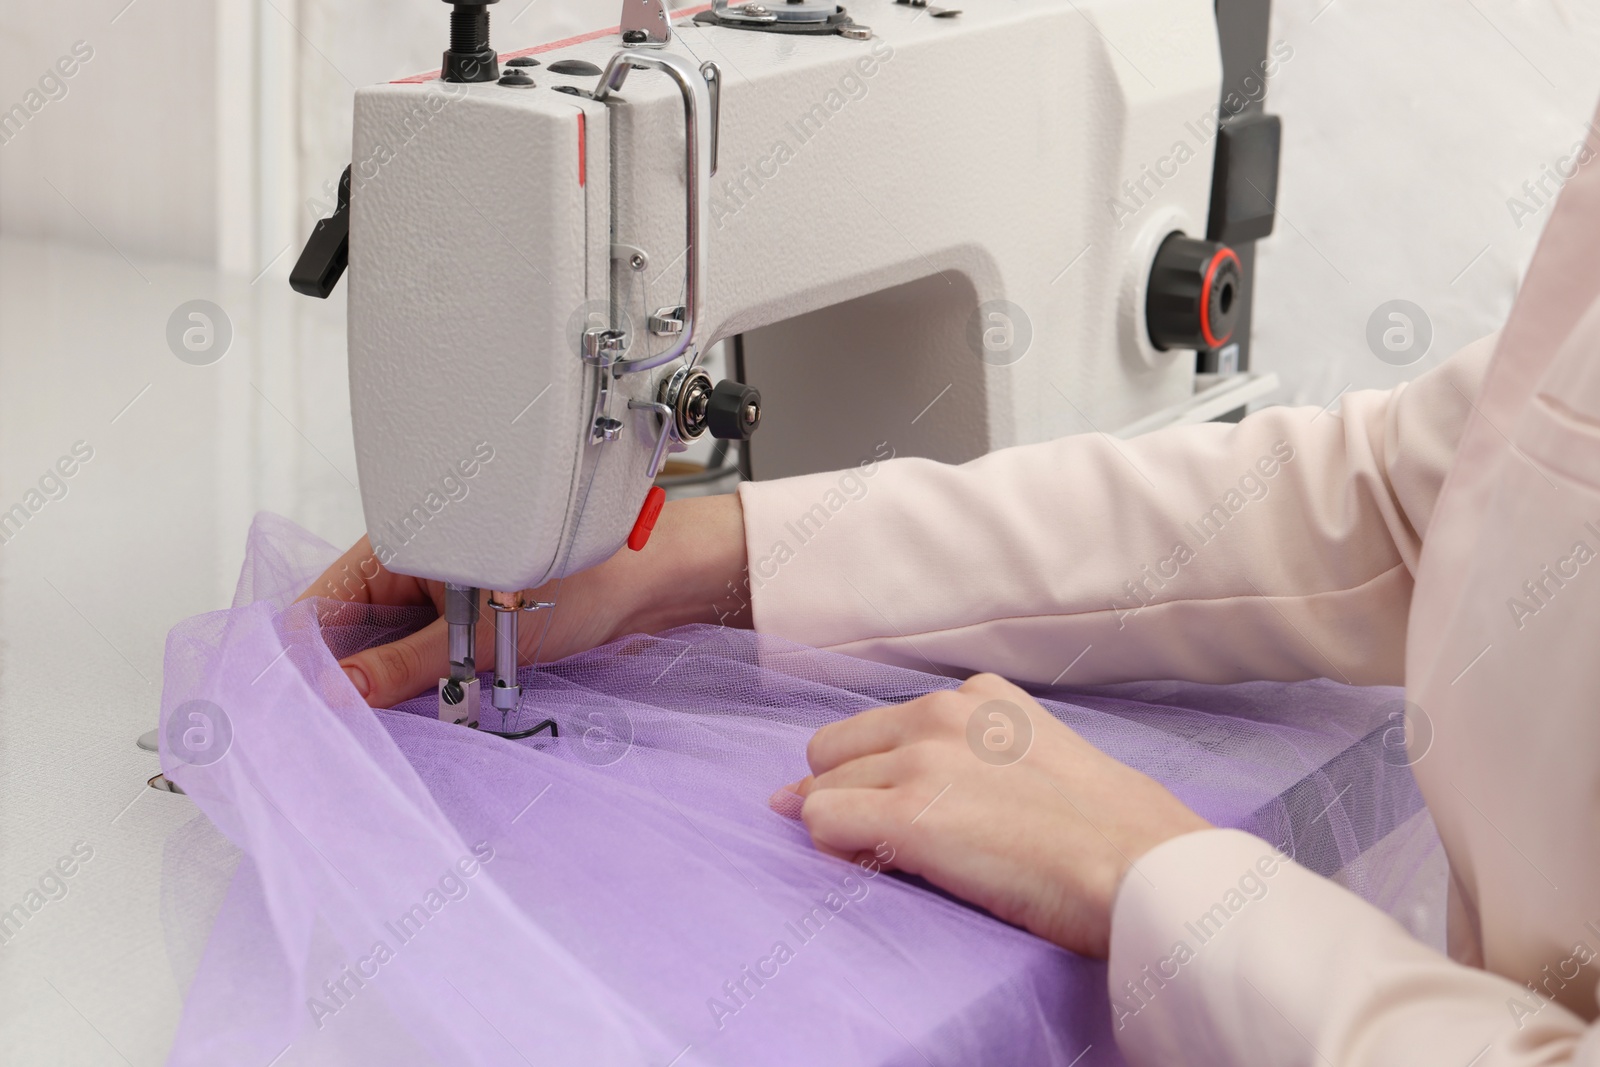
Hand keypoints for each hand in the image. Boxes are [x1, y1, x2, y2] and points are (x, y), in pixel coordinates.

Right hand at [296, 493, 750, 706]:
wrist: (651, 586)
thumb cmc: (584, 577)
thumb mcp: (484, 629)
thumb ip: (407, 665)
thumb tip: (340, 696)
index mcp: (400, 542)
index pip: (317, 606)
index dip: (298, 661)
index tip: (290, 712)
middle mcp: (408, 568)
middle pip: (342, 636)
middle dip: (335, 686)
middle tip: (324, 740)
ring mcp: (431, 601)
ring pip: (378, 657)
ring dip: (376, 695)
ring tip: (364, 737)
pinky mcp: (458, 628)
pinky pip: (415, 665)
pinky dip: (410, 694)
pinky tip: (408, 724)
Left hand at [775, 673, 1209, 957]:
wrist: (1142, 867)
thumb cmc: (1115, 832)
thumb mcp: (1047, 754)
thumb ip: (982, 752)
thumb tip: (917, 785)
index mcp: (980, 696)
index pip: (885, 725)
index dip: (879, 774)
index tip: (904, 810)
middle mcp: (942, 713)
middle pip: (837, 749)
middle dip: (849, 793)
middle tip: (887, 840)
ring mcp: (922, 761)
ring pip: (822, 786)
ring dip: (845, 826)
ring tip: (897, 861)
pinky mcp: (908, 815)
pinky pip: (822, 822)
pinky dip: (835, 849)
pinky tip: (878, 868)